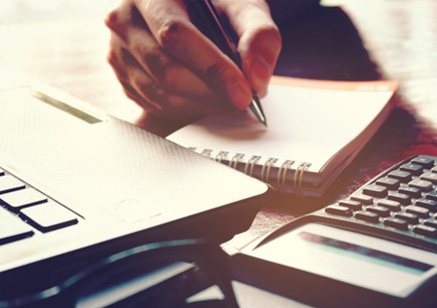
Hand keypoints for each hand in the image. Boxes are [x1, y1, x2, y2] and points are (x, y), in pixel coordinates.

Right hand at [105, 0, 280, 123]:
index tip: (243, 93)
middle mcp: (125, 17)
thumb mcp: (244, 8)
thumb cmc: (217, 8)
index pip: (176, 35)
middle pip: (167, 70)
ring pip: (161, 94)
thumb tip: (257, 77)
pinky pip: (155, 104)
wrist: (193, 14)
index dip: (213, 69)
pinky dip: (187, 109)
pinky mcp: (122, 74)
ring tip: (227, 98)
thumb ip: (259, 34)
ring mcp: (119, 48)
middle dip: (211, 93)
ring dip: (202, 104)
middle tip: (241, 100)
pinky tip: (207, 98)